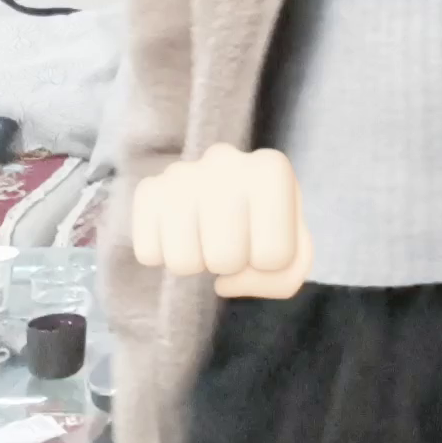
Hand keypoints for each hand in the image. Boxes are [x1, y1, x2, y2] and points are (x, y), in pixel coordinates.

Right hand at [131, 144, 312, 298]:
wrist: (224, 189)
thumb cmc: (265, 223)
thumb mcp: (294, 251)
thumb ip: (283, 278)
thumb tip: (223, 282)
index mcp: (271, 169)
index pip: (275, 256)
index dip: (268, 263)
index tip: (264, 237)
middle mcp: (225, 160)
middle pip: (226, 260)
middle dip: (231, 264)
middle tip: (231, 239)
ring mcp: (181, 173)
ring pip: (183, 262)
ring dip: (197, 263)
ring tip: (206, 236)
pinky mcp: (148, 189)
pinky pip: (148, 254)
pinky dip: (163, 257)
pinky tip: (179, 233)